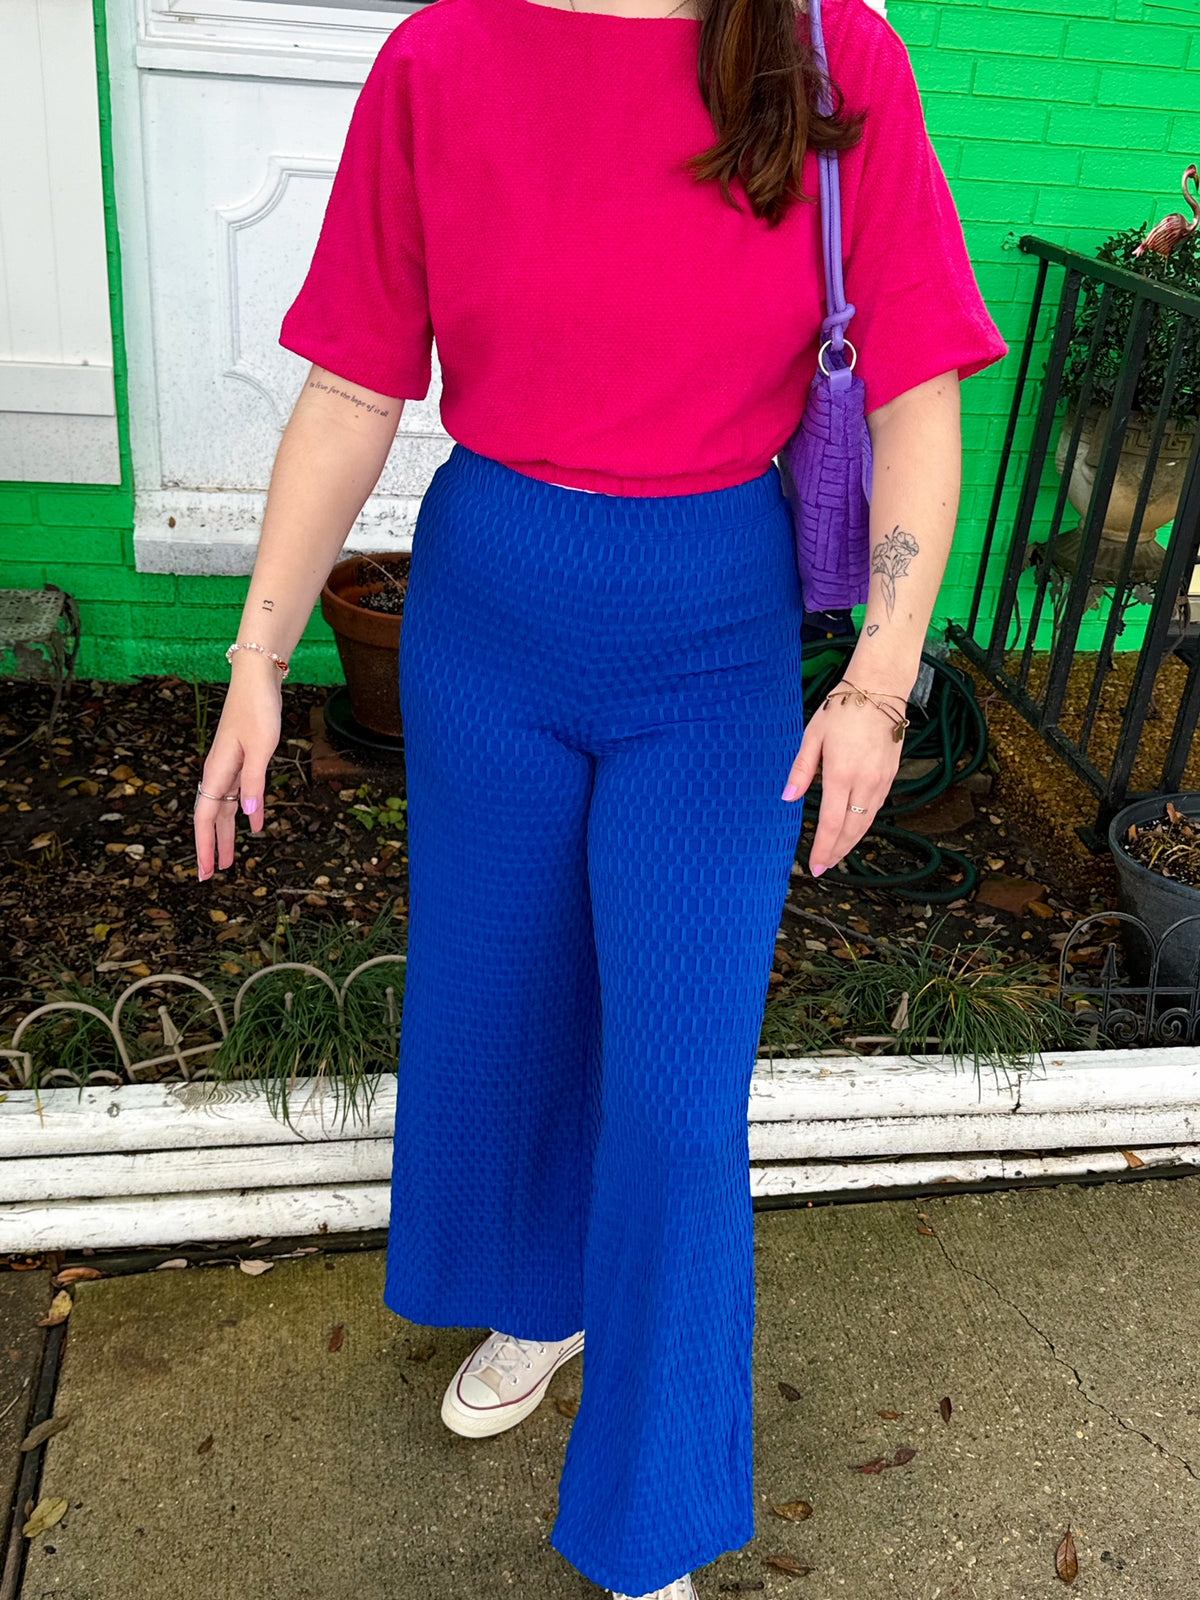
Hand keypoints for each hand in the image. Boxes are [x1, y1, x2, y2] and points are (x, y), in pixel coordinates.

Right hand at [193, 655, 282, 881]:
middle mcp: (219, 772)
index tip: (205, 872)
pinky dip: (243, 812)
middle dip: (210, 847)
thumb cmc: (258, 709)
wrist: (257, 680)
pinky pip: (238, 794)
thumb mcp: (262, 748)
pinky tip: (254, 825)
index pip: (205, 817)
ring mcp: (230, 767)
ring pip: (224, 808)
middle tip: (211, 876)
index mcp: (218, 771)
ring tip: (229, 859)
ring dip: (226, 834)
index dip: (204, 846)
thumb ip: (255, 782)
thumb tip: (248, 816)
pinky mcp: (241, 760)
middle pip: (211, 818)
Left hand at [781, 686, 905, 876]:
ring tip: (836, 854)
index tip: (815, 865)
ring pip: (867, 821)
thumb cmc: (842, 709)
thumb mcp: (813, 736)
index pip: (832, 822)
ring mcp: (881, 779)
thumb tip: (788, 798)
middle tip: (824, 867)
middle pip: (852, 829)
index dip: (823, 847)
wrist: (879, 690)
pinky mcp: (891, 775)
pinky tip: (852, 829)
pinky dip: (863, 823)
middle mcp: (865, 781)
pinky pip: (876, 807)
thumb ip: (801, 770)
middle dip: (837, 852)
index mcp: (842, 773)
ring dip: (851, 841)